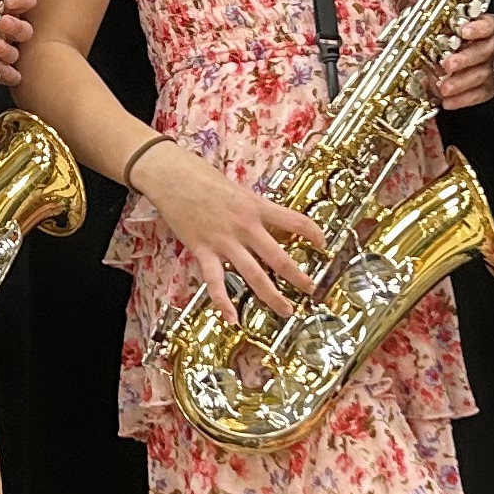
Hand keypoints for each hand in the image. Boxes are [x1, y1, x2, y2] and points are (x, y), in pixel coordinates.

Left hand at [0, 0, 39, 88]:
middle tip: (4, 22)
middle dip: (17, 25)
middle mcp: (5, 32)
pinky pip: (11, 76)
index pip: (23, 1)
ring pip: (18, 52)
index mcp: (1, 11)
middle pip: (25, 28)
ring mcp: (3, 53)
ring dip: (10, 49)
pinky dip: (6, 73)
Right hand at [130, 140, 326, 317]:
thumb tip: (263, 217)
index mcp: (256, 206)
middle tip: (312, 290)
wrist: (170, 174)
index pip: (295, 221)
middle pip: (279, 257)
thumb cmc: (200, 175)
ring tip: (286, 309)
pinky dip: (224, 302)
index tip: (324, 243)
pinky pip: (215, 281)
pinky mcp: (203, 250)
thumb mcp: (236, 188)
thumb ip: (250, 206)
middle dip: (299, 276)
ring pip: (254, 275)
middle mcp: (245, 226)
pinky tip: (232, 318)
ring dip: (272, 295)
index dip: (313, 233)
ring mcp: (224, 241)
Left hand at [431, 10, 493, 111]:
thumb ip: (440, 23)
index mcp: (489, 27)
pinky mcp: (492, 88)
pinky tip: (448, 102)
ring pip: (482, 75)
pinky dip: (463, 100)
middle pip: (484, 52)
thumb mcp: (451, 26)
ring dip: (461, 82)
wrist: (475, 58)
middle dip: (465, 59)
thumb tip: (416, 12)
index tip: (464, 31)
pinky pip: (479, 95)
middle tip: (448, 65)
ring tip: (444, 88)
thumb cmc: (459, 38)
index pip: (488, 25)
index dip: (478, 28)